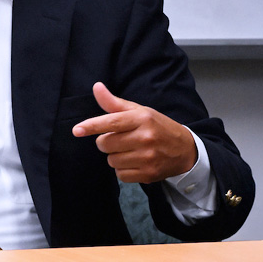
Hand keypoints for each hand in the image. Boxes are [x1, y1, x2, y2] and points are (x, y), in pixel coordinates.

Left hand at [71, 82, 195, 182]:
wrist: (186, 150)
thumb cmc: (158, 127)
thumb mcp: (140, 111)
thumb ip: (114, 103)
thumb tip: (96, 87)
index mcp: (142, 118)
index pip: (111, 122)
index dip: (92, 126)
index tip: (77, 130)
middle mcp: (145, 137)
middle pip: (105, 144)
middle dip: (107, 142)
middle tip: (123, 139)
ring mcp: (147, 157)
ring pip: (111, 160)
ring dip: (116, 157)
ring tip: (132, 151)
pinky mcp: (148, 174)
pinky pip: (120, 175)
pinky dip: (123, 170)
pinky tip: (136, 162)